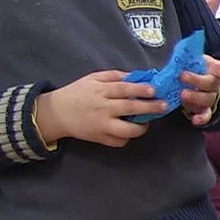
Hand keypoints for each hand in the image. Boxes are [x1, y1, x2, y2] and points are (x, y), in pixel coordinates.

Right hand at [34, 71, 166, 146]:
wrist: (57, 113)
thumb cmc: (78, 93)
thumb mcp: (93, 78)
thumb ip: (114, 76)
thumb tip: (136, 76)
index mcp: (100, 91)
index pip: (123, 89)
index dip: (140, 89)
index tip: (154, 90)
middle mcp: (102, 109)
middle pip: (129, 108)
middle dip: (149, 107)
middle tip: (163, 106)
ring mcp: (101, 126)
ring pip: (126, 130)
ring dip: (141, 127)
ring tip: (147, 122)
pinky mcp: (99, 138)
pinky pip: (118, 142)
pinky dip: (127, 138)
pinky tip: (129, 131)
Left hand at [179, 55, 219, 125]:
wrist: (198, 83)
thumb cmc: (195, 69)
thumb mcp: (194, 58)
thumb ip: (189, 53)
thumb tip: (182, 45)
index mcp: (215, 69)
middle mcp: (215, 84)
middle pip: (211, 83)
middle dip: (197, 80)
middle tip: (183, 76)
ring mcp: (210, 98)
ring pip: (207, 99)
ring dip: (195, 97)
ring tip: (182, 94)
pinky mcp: (204, 110)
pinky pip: (206, 115)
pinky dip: (201, 118)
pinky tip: (195, 120)